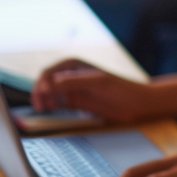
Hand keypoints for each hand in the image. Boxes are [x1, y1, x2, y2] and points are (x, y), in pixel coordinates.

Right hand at [31, 60, 155, 122]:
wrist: (137, 103)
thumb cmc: (121, 89)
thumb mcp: (97, 83)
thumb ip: (73, 83)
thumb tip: (48, 85)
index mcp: (73, 65)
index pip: (48, 73)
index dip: (41, 84)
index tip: (42, 96)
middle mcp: (70, 76)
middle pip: (45, 83)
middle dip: (40, 93)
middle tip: (41, 107)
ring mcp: (73, 89)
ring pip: (49, 94)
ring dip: (44, 100)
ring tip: (47, 110)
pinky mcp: (77, 101)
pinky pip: (58, 102)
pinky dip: (52, 106)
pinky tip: (53, 111)